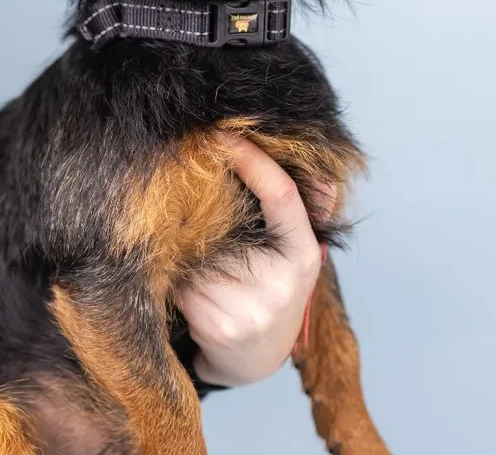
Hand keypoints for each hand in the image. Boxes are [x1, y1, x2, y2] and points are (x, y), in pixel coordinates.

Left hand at [176, 136, 332, 386]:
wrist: (253, 360)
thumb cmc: (271, 291)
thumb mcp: (294, 254)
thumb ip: (298, 213)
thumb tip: (321, 172)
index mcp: (302, 255)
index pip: (281, 195)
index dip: (253, 159)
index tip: (223, 134)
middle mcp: (279, 283)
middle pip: (226, 219)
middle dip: (202, 202)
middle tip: (185, 185)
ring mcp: (248, 307)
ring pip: (196, 249)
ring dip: (184, 245)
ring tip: (195, 260)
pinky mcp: (216, 325)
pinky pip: (180, 278)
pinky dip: (174, 271)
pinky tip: (185, 285)